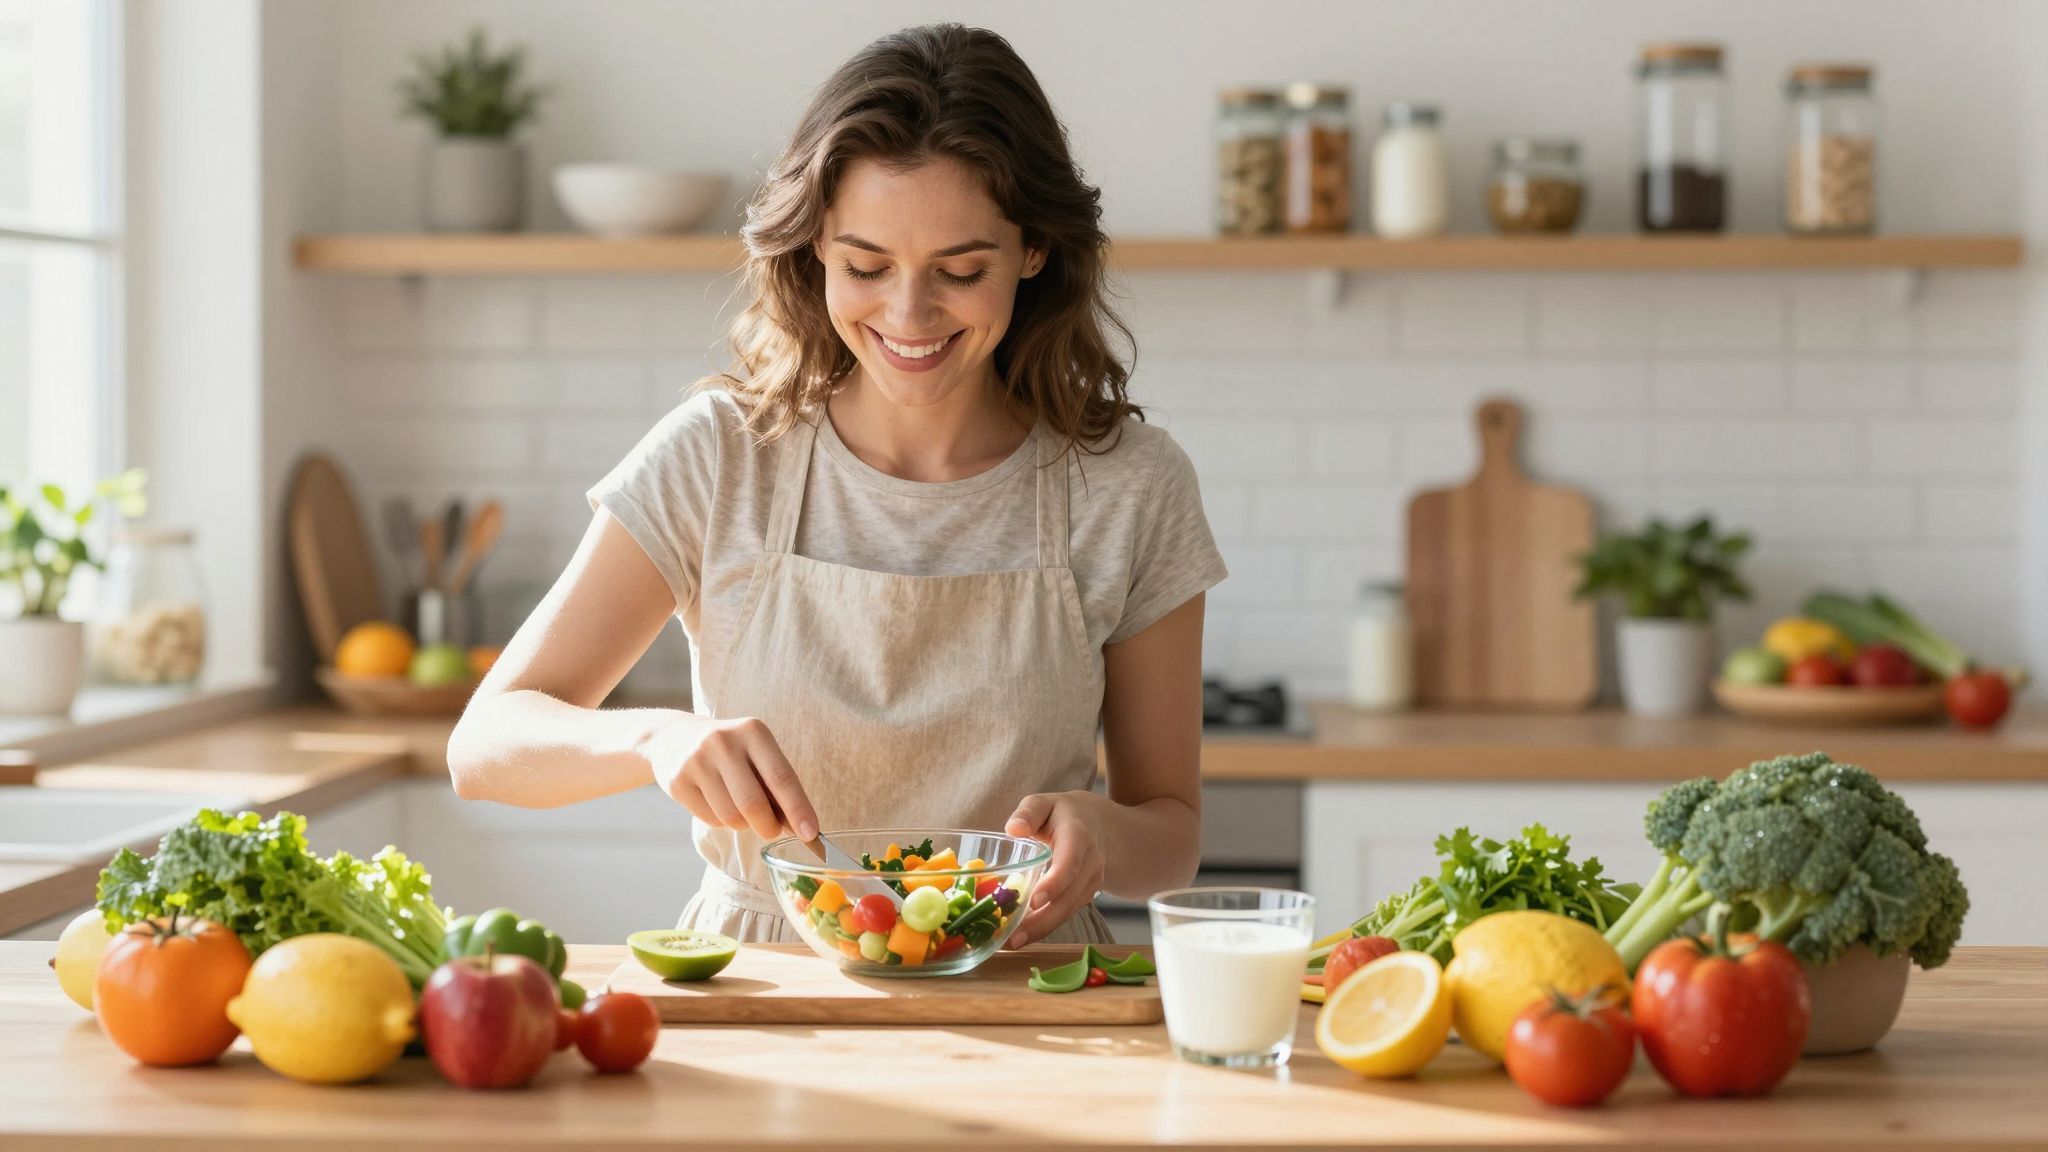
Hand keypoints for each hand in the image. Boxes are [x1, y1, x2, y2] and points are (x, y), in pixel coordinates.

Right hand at [646, 715, 818, 840]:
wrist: (673, 737)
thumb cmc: (730, 752)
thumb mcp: (756, 752)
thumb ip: (777, 785)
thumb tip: (801, 827)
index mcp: (753, 731)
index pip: (781, 777)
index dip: (798, 809)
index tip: (810, 834)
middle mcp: (724, 742)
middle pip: (754, 804)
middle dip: (768, 827)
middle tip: (771, 831)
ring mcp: (697, 761)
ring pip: (731, 817)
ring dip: (742, 824)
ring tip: (738, 807)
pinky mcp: (677, 781)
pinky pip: (710, 819)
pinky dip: (720, 821)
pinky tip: (716, 802)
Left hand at [1003, 791, 1106, 948]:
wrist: (1105, 828)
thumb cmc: (1067, 814)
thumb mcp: (1048, 802)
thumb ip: (1029, 811)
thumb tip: (1014, 829)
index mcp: (1078, 837)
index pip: (1070, 862)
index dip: (1056, 883)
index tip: (1036, 900)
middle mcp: (1090, 864)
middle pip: (1069, 897)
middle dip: (1042, 920)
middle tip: (1014, 937)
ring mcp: (1090, 883)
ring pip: (1068, 911)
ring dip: (1041, 930)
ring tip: (1010, 944)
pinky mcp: (1083, 897)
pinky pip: (1065, 914)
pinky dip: (1045, 927)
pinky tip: (1022, 937)